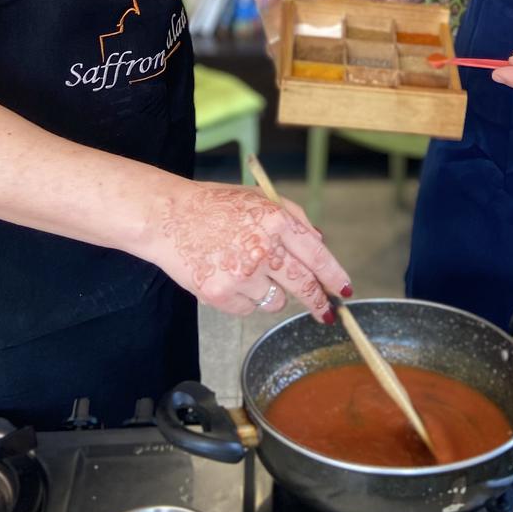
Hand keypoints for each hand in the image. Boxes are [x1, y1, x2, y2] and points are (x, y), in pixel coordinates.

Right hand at [148, 178, 351, 319]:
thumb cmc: (214, 205)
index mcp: (276, 220)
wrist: (168, 217)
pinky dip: (242, 299)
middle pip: (303, 285)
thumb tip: (319, 243)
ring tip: (244, 269)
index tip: (344, 291)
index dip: (334, 276)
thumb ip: (293, 217)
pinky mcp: (221, 294)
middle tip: (325, 313)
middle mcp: (263, 248)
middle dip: (318, 302)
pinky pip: (248, 309)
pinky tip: (225, 276)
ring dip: (269, 293)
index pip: (316, 255)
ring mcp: (242, 274)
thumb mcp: (258, 198)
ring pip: (275, 301)